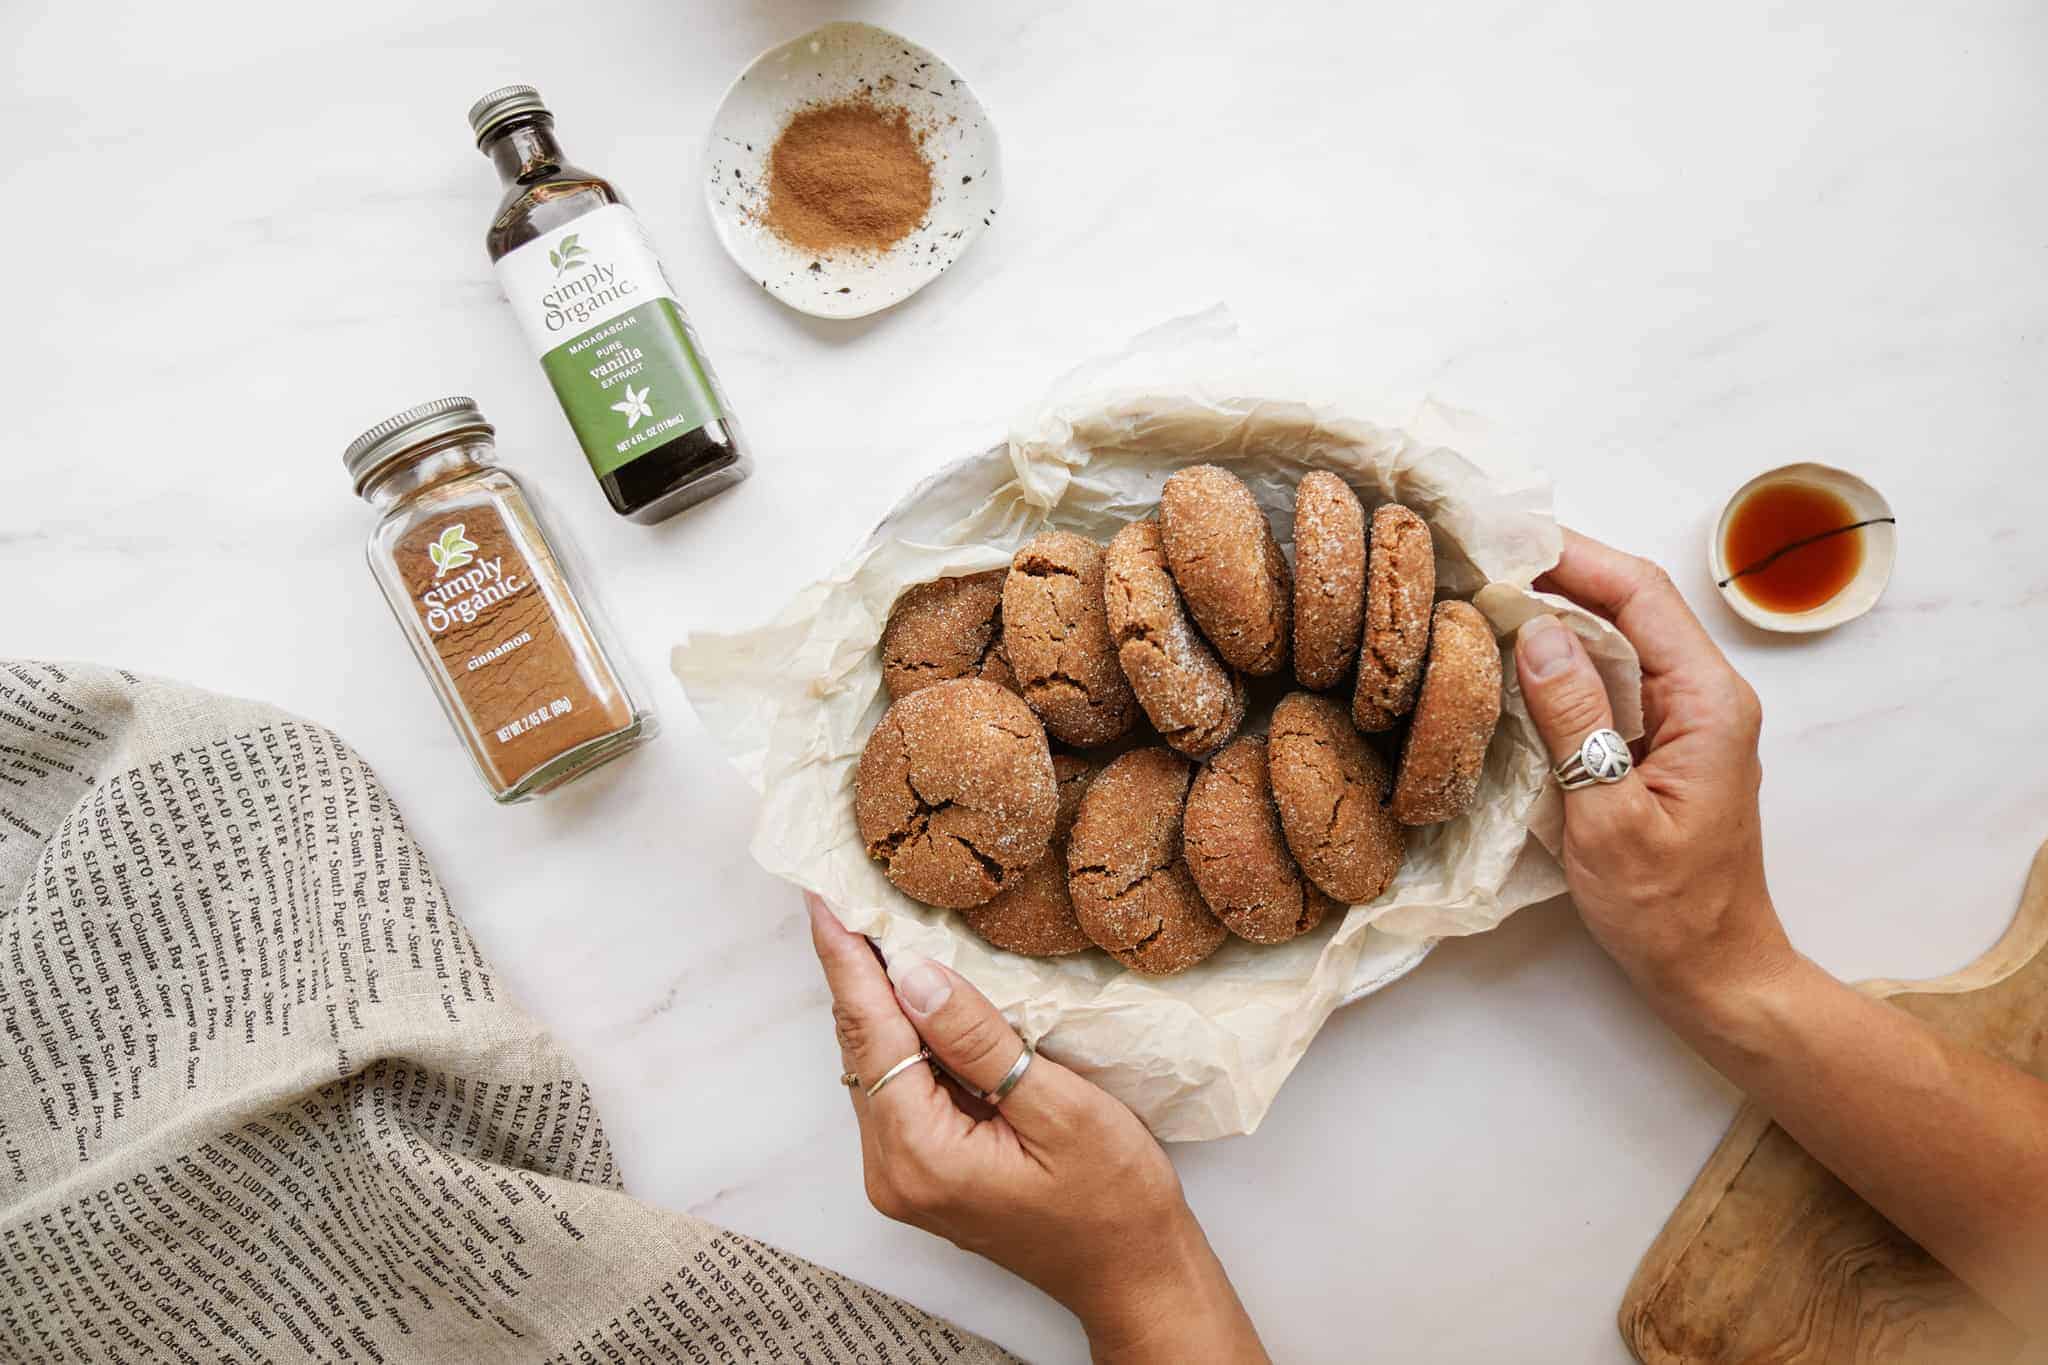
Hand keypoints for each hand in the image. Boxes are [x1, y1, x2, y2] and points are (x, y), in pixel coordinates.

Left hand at [806, 894, 1266, 1363]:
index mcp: (920, 1154)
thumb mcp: (1060, 1109)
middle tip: (847, 891)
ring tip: (876, 923)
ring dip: (878, 998)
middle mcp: (893, 1170)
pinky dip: (904, 1034)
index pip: (871, 1033)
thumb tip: (912, 973)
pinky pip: (899, 1085)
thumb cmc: (1114, 1199)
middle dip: (855, 969)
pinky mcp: (923, 1170)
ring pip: (876, 1063)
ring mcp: (903, 1175)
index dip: (847, 960)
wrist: (1132, 1273)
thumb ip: (980, 1041)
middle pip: (862, 1046)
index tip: (823, 896)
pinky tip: (917, 991)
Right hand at [1514, 530, 1795, 1015]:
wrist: (1714, 973)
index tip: (1505, 540)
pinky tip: (1512, 662)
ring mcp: (1686, 720)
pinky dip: (1561, 662)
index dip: (1574, 557)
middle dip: (1557, 575)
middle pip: (1630, 605)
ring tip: (1481, 599)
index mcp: (1708, 702)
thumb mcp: (1608, 818)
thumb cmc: (1668, 911)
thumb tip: (1536, 631)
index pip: (1640, 595)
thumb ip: (1574, 720)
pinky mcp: (1661, 745)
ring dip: (1554, 616)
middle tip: (1479, 562)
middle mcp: (1705, 697)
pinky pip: (1611, 681)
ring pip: (1617, 640)